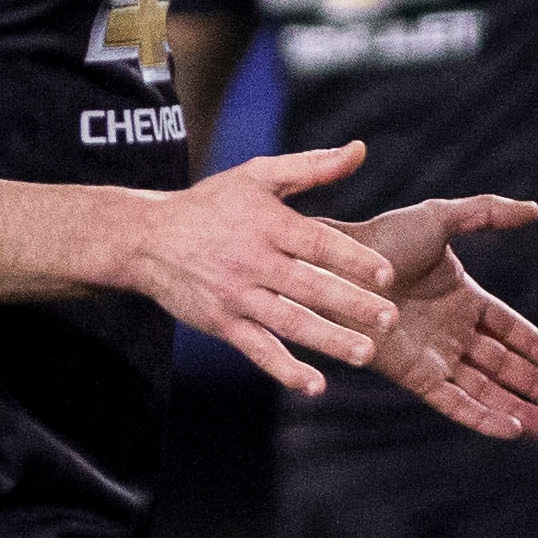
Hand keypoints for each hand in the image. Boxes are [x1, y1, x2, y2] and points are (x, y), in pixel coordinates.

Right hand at [121, 143, 397, 395]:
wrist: (146, 239)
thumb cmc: (212, 203)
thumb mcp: (258, 175)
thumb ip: (312, 166)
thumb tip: (360, 150)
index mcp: (268, 225)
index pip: (317, 244)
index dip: (353, 259)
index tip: (387, 274)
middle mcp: (252, 262)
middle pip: (309, 287)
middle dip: (351, 304)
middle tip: (390, 318)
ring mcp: (236, 297)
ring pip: (288, 323)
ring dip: (328, 341)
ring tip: (366, 353)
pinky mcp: (221, 323)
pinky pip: (257, 350)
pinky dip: (285, 369)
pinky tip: (315, 386)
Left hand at [333, 197, 537, 439]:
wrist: (334, 264)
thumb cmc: (381, 237)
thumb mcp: (441, 217)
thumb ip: (487, 212)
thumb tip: (533, 209)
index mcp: (463, 299)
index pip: (512, 330)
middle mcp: (452, 333)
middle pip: (506, 366)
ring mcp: (435, 356)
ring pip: (487, 389)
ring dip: (518, 408)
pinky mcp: (415, 375)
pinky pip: (455, 400)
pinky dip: (482, 415)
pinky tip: (512, 428)